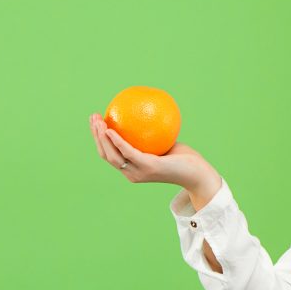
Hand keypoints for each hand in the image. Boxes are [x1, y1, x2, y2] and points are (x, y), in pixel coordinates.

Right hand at [88, 113, 219, 191]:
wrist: (198, 174)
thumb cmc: (184, 159)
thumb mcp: (165, 144)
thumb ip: (154, 134)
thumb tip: (146, 115)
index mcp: (133, 169)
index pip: (110, 155)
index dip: (99, 140)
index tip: (96, 123)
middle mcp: (132, 173)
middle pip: (106, 154)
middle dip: (96, 135)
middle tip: (93, 117)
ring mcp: (139, 172)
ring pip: (112, 155)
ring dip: (101, 137)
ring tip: (97, 120)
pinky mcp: (148, 167)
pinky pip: (128, 152)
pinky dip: (117, 142)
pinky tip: (111, 130)